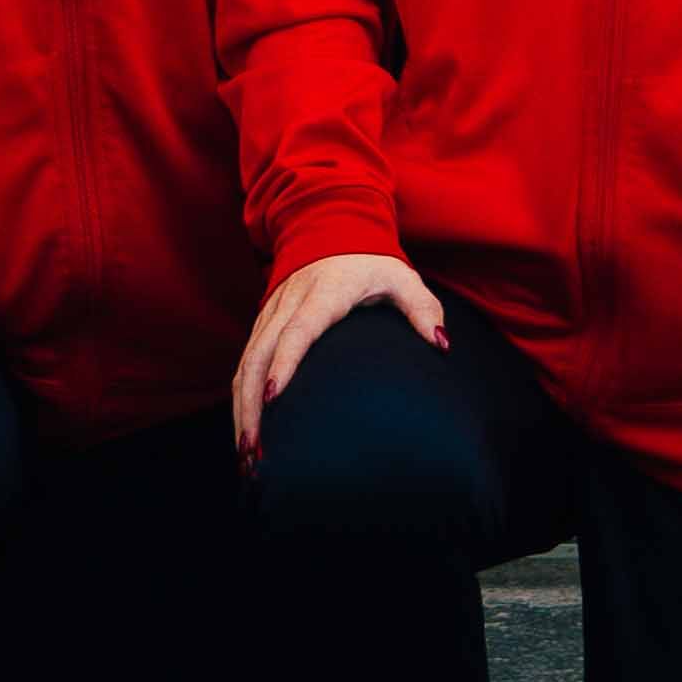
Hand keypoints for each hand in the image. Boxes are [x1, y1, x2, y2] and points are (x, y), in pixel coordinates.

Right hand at [232, 251, 441, 457]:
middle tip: (255, 450)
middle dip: (251, 405)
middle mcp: (289, 304)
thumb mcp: (401, 277)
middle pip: (259, 356)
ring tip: (247, 455)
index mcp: (323, 293)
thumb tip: (441, 344)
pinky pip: (244, 363)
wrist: (328, 227)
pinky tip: (245, 431)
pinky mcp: (263, 324)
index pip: (298, 331)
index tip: (274, 398)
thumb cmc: (370, 261)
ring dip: (241, 409)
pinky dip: (241, 398)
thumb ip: (422, 308)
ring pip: (245, 364)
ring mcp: (271, 314)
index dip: (284, 363)